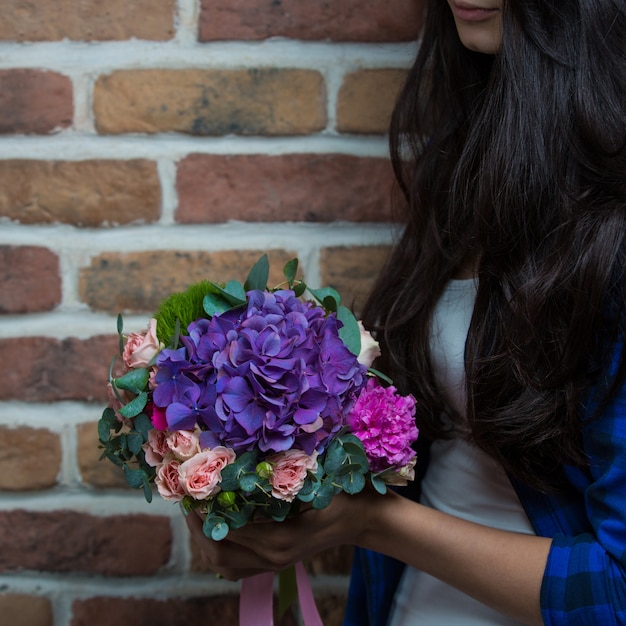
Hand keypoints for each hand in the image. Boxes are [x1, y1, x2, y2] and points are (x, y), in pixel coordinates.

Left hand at [184, 488, 381, 580]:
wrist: (361, 519)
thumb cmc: (339, 495)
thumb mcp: (311, 484)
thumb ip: (276, 485)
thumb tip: (238, 469)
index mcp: (279, 541)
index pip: (227, 532)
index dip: (204, 513)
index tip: (191, 492)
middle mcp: (272, 558)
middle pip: (219, 554)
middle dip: (197, 529)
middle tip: (187, 502)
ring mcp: (274, 564)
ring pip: (225, 565)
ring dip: (206, 541)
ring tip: (197, 513)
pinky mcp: (276, 563)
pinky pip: (237, 567)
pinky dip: (221, 551)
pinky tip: (217, 528)